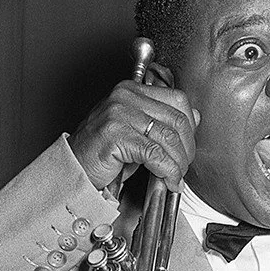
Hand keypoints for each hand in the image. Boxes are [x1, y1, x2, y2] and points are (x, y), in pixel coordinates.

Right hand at [68, 76, 199, 191]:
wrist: (74, 169)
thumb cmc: (103, 151)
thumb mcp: (137, 130)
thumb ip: (163, 120)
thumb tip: (195, 117)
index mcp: (132, 90)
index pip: (178, 99)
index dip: (190, 127)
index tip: (188, 147)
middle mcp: (125, 96)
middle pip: (177, 119)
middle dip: (187, 149)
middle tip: (183, 167)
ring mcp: (119, 113)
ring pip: (168, 138)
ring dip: (178, 163)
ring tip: (175, 176)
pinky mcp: (116, 135)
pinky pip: (155, 154)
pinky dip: (167, 171)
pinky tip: (167, 180)